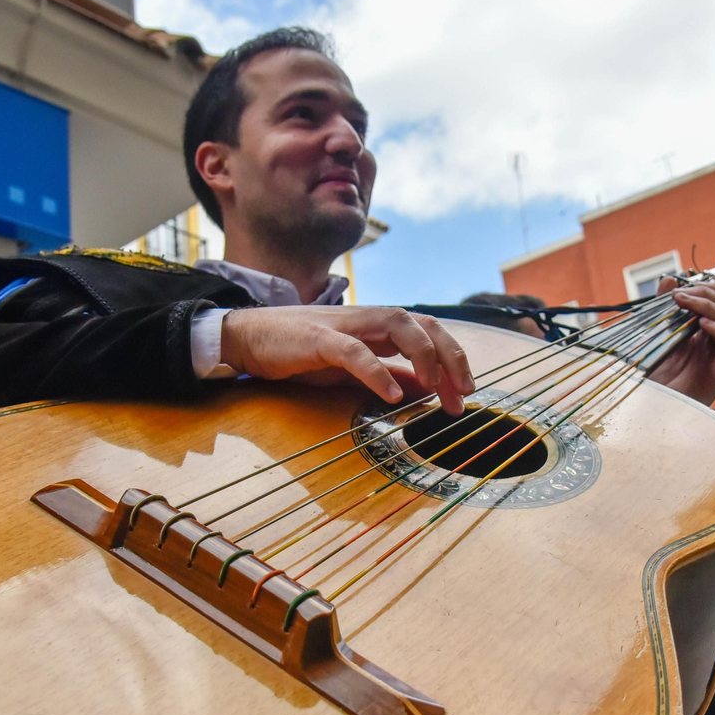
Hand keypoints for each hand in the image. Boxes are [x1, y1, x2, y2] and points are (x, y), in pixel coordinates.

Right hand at [220, 306, 475, 413]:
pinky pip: (354, 352)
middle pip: (424, 325)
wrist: (249, 338)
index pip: (429, 333)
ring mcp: (344, 325)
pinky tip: (393, 395)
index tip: (464, 396)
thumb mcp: (352, 368)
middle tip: (464, 394)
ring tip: (435, 388)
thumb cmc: (300, 352)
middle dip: (451, 357)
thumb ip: (388, 373)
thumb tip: (424, 388)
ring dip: (423, 355)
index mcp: (378, 327)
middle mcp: (367, 319)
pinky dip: (377, 372)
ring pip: (397, 325)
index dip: (454, 360)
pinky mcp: (318, 339)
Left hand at [645, 278, 714, 405]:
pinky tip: (702, 324)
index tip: (681, 287)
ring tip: (685, 304)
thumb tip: (670, 279)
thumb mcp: (658, 333)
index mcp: (705, 328)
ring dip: (708, 305)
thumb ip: (664, 307)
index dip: (706, 287)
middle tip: (681, 294)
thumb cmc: (656, 373)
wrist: (654, 404)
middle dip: (706, 292)